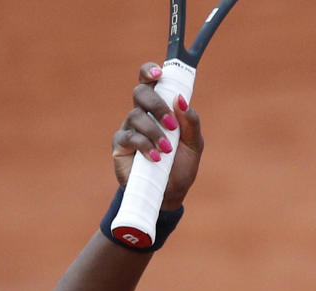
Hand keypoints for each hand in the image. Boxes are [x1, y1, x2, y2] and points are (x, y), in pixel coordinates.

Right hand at [112, 62, 204, 208]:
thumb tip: (181, 100)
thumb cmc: (181, 166)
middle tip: (172, 125)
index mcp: (159, 108)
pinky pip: (129, 137)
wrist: (169, 194)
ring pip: (136, 116)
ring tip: (167, 150)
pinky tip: (155, 158)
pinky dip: (144, 146)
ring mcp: (129, 128)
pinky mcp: (121, 146)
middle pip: (140, 92)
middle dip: (157, 105)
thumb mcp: (194, 145)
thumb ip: (190, 122)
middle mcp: (142, 114)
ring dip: (154, 132)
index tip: (159, 72)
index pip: (150, 82)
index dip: (150, 71)